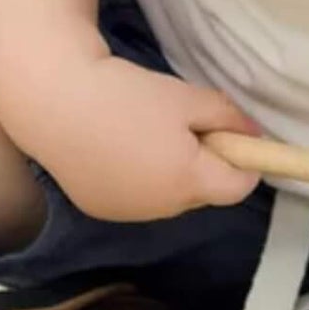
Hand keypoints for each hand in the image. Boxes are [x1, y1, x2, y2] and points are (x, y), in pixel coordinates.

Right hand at [25, 53, 264, 222]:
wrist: (53, 102)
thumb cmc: (127, 96)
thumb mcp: (187, 98)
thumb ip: (228, 118)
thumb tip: (255, 136)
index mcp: (189, 182)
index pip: (239, 187)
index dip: (245, 162)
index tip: (232, 136)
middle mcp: (162, 208)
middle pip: (205, 192)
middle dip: (206, 163)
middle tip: (182, 124)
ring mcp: (128, 213)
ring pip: (170, 196)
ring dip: (172, 172)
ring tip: (144, 132)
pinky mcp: (100, 209)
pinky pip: (137, 198)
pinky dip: (139, 178)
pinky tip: (117, 148)